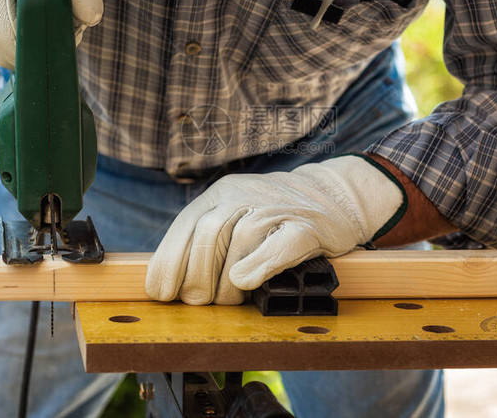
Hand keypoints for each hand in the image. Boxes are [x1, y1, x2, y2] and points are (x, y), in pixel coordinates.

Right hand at [0, 0, 102, 67]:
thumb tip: (88, 20)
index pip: (3, 37)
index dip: (34, 47)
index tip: (59, 31)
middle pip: (4, 51)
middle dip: (39, 44)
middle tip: (58, 16)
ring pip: (1, 50)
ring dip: (28, 38)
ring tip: (37, 2)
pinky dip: (15, 34)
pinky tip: (20, 6)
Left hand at [145, 155, 405, 304]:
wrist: (335, 195)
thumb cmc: (277, 217)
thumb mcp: (236, 216)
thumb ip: (206, 243)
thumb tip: (170, 284)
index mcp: (222, 194)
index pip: (186, 226)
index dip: (169, 262)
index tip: (162, 293)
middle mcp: (245, 195)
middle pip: (209, 234)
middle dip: (197, 276)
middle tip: (198, 301)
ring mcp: (278, 208)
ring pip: (241, 240)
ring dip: (227, 281)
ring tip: (227, 301)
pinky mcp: (308, 226)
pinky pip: (281, 244)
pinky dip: (260, 265)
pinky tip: (247, 283)